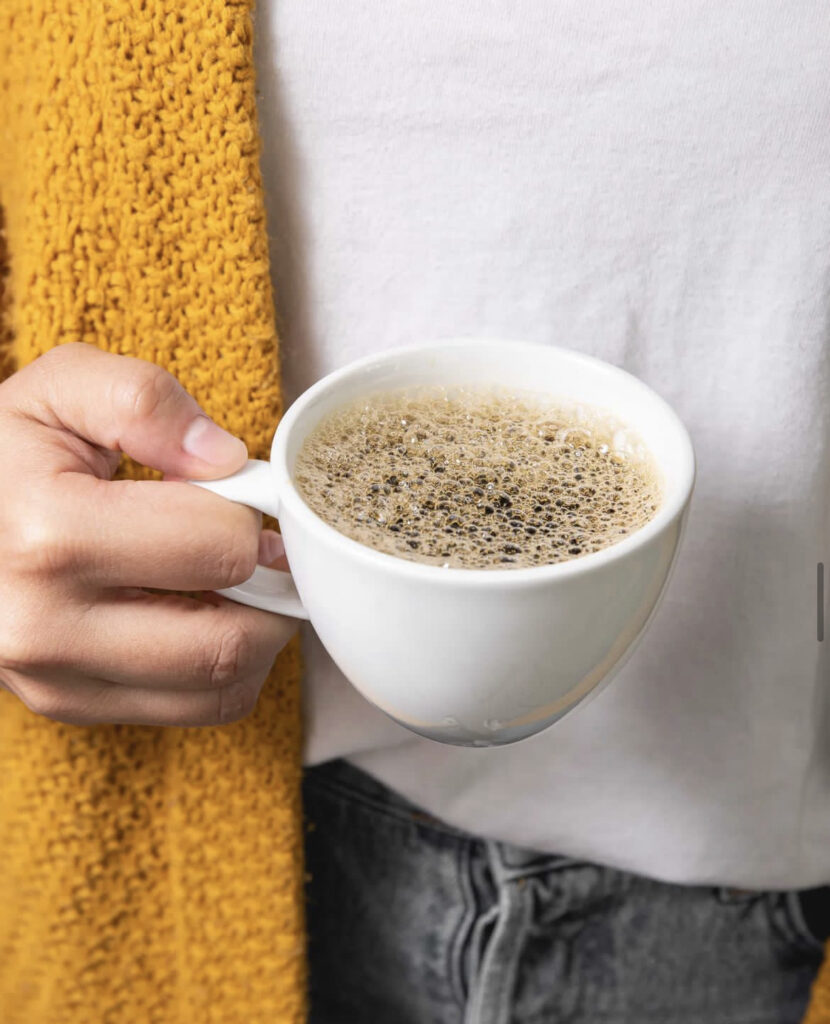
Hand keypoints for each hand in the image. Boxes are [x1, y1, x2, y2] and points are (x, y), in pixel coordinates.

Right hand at [0, 343, 297, 725]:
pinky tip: (208, 615)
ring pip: (221, 688)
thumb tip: (223, 458)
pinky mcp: (67, 703)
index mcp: (49, 536)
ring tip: (240, 581)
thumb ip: (144, 401)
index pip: (217, 548)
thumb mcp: (60, 389)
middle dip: (272, 590)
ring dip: (259, 635)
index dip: (254, 517)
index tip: (249, 500)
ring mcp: (54, 678)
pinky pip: (195, 709)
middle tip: (267, 549)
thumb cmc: (8, 452)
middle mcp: (45, 626)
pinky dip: (228, 669)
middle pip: (228, 642)